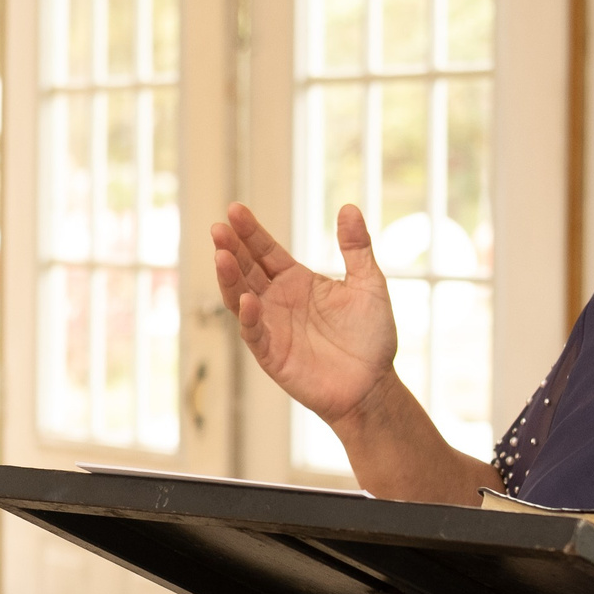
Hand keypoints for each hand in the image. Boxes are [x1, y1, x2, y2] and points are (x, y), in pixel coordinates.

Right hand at [211, 202, 398, 426]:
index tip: (235, 210)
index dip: (250, 231)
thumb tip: (348, 207)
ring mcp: (272, 328)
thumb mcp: (368, 283)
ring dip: (229, 278)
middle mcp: (278, 301)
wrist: (374, 385)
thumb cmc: (371, 336)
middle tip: (219, 228)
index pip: (265, 251)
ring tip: (221, 255)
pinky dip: (249, 317)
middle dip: (231, 249)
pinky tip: (248, 299)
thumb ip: (356, 247)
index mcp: (296, 281)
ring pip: (241, 298)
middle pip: (246, 270)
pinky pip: (255, 334)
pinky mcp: (273, 356)